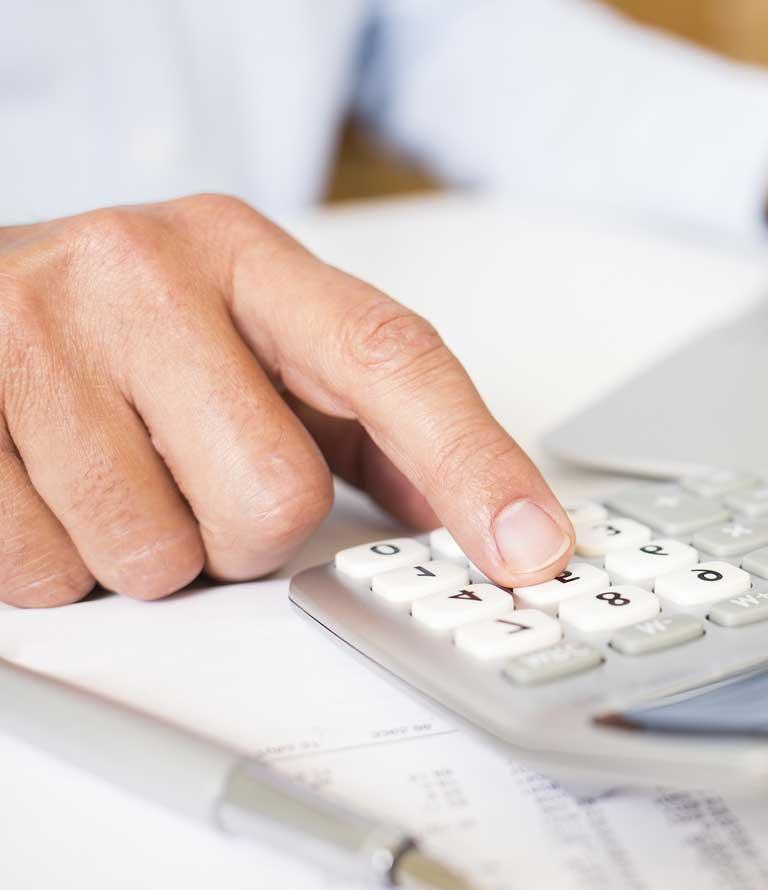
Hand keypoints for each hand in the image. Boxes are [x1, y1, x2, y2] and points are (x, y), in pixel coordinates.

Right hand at [0, 195, 573, 607]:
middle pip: (277, 495)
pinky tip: (50, 488)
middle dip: (247, 531)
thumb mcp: (254, 335)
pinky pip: (48, 572)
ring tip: (115, 472)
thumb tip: (484, 509)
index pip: (391, 360)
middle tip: (198, 479)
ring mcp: (35, 334)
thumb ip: (368, 417)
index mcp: (244, 255)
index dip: (474, 461)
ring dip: (149, 552)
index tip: (534, 544)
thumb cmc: (125, 324)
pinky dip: (59, 563)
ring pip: (157, 553)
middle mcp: (143, 273)